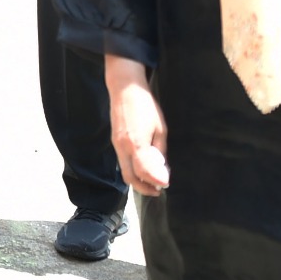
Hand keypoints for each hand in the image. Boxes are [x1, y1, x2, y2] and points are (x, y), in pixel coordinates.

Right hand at [106, 54, 169, 195]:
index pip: (144, 172)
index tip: (166, 185)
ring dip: (138, 180)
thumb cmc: (145, 106)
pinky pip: (122, 161)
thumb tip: (163, 170)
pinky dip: (132, 170)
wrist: (125, 89)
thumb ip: (160, 151)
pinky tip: (143, 167)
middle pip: (129, 177)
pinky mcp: (115, 141)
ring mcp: (116, 144)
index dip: (155, 182)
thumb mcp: (160, 129)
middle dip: (143, 188)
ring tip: (153, 181)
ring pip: (124, 171)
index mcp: (136, 144)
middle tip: (158, 190)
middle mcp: (122, 147)